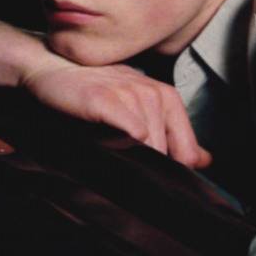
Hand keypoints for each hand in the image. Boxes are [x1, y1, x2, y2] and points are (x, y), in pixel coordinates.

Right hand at [20, 60, 211, 168]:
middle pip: (167, 155)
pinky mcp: (108, 99)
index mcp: (166, 97)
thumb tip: (204, 161)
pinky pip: (132, 135)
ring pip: (151, 148)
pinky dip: (122, 149)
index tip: (158, 186)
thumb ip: (171, 135)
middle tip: (128, 176)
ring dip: (132, 162)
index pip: (187, 152)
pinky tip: (106, 147)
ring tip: (111, 157)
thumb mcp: (137, 109)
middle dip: (150, 172)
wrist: (52, 68)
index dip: (174, 174)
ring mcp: (131, 94)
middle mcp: (154, 93)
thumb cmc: (93, 93)